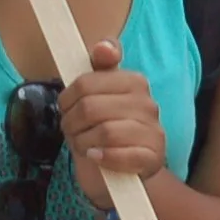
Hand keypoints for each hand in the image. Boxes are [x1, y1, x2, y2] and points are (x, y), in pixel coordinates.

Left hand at [59, 39, 164, 209]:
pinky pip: (120, 155)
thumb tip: (104, 46)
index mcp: (133, 80)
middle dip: (72, 124)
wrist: (121, 173)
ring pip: (104, 131)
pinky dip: (102, 158)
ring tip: (84, 145)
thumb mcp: (95, 96)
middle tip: (72, 131)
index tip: (66, 106)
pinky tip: (97, 157)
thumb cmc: (103, 128)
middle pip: (90, 108)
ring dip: (84, 143)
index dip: (68, 99)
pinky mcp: (153, 157)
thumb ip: (98, 66)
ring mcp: (153, 131)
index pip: (85, 83)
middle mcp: (147, 103)